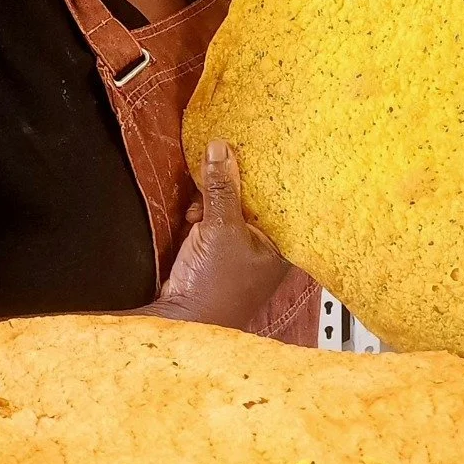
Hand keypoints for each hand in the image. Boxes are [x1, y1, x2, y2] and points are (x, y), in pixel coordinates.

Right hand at [152, 141, 291, 329]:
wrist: (182, 316)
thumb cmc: (216, 289)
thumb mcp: (221, 229)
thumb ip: (222, 188)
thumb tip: (221, 149)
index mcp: (282, 242)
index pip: (282, 195)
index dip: (267, 172)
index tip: (254, 148)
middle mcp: (265, 242)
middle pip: (253, 196)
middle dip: (231, 186)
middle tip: (217, 176)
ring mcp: (239, 243)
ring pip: (229, 203)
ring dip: (210, 199)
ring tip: (199, 211)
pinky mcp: (216, 245)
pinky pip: (212, 215)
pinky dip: (200, 211)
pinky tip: (192, 218)